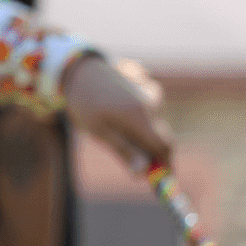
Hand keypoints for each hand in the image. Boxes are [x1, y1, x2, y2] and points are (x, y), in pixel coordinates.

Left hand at [62, 52, 171, 168]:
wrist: (78, 68)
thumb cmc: (84, 102)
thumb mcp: (98, 130)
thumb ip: (123, 151)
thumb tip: (142, 174)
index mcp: (139, 117)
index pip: (164, 146)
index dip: (166, 164)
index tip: (162, 177)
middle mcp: (150, 104)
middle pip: (162, 135)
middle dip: (152, 150)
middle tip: (134, 159)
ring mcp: (150, 93)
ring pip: (154, 123)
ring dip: (143, 132)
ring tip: (115, 127)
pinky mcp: (146, 86)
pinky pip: (150, 108)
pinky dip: (141, 117)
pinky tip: (120, 110)